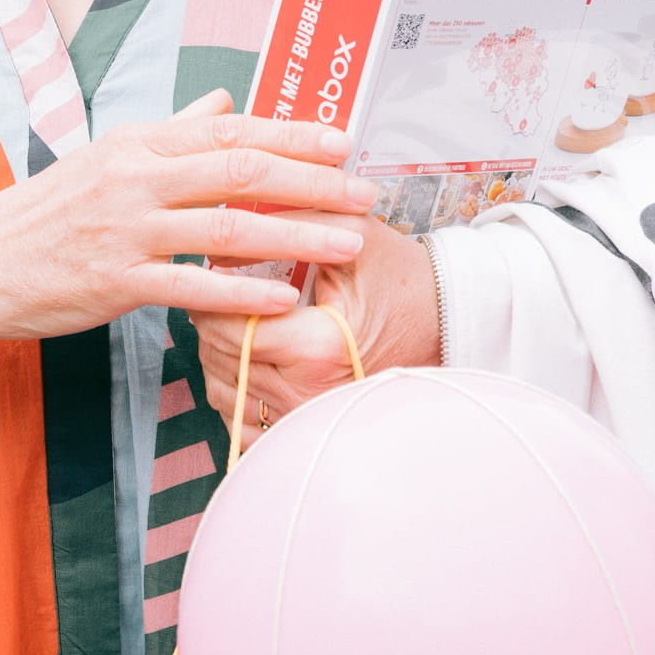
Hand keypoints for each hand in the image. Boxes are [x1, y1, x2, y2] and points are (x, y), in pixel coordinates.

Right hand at [0, 94, 376, 346]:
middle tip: (366, 194)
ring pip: (226, 227)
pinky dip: (241, 290)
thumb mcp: (107, 159)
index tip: (344, 143)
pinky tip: (282, 296)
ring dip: (295, 236)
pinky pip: (190, 286)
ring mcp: (124, 230)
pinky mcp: (113, 282)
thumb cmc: (47, 214)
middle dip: (313, 183)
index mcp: (138, 143)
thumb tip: (226, 101)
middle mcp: (135, 178)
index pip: (230, 131)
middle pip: (241, 172)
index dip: (293, 136)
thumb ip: (173, 132)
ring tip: (347, 244)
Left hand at [196, 219, 440, 437]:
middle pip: (220, 357)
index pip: (229, 325)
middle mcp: (308, 394)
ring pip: (223, 390)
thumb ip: (288, 220)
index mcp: (318, 348)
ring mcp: (305, 420)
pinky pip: (241, 423)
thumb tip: (221, 233)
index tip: (218, 272)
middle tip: (220, 290)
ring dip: (218, 354)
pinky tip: (248, 361)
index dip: (213, 295)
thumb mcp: (352, 232)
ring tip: (235, 321)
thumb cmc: (400, 277)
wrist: (443, 323)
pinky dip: (234, 392)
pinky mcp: (305, 433)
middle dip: (212, 320)